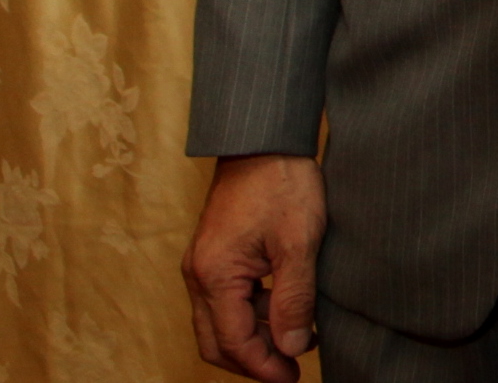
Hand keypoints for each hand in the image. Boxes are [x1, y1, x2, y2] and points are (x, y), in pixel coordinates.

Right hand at [183, 153, 326, 380]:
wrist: (265, 138)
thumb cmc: (282, 183)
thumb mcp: (298, 242)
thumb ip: (294, 299)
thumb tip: (290, 349)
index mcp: (214, 275)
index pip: (233, 343)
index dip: (263, 368)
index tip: (293, 380)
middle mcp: (198, 275)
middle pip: (216, 341)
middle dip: (252, 361)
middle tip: (291, 370)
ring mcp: (203, 264)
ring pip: (219, 322)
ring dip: (254, 337)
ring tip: (298, 337)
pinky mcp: (214, 254)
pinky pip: (225, 300)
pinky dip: (251, 313)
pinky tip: (285, 307)